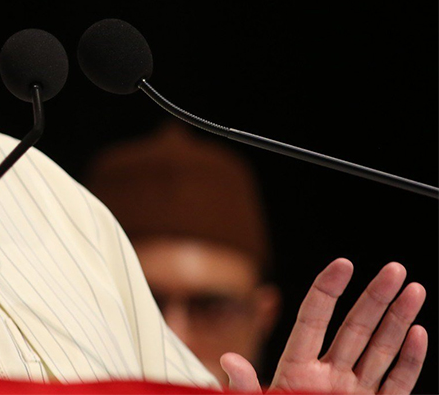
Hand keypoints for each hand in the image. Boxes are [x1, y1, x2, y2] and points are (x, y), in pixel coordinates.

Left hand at [221, 259, 426, 392]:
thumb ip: (246, 387)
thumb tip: (228, 358)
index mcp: (297, 368)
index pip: (315, 319)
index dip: (328, 290)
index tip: (344, 264)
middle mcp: (329, 376)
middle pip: (355, 328)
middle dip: (375, 298)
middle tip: (396, 269)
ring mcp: (354, 394)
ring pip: (380, 350)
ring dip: (399, 320)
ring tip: (414, 289)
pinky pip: (396, 383)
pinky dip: (409, 360)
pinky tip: (418, 333)